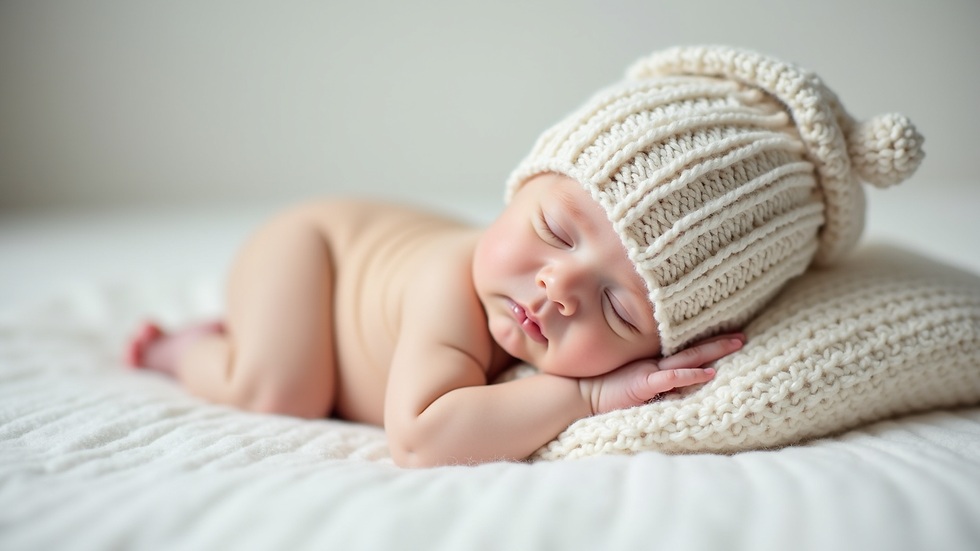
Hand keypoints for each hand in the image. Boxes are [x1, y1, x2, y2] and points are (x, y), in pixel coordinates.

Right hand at [579, 333, 744, 414]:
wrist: (579, 394)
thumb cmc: (603, 390)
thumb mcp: (631, 383)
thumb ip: (651, 382)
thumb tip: (675, 383)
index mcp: (654, 364)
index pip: (685, 351)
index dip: (707, 343)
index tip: (728, 335)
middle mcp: (655, 364)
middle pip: (693, 350)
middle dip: (719, 342)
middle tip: (743, 335)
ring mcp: (650, 371)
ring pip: (688, 358)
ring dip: (713, 351)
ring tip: (736, 343)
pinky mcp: (644, 383)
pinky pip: (671, 377)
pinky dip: (690, 375)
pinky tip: (708, 373)